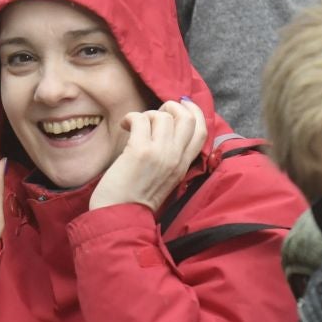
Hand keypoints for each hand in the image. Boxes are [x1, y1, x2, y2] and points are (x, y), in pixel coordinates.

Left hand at [88, 99, 207, 212]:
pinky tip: (124, 126)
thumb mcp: (165, 178)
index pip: (202, 130)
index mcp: (184, 166)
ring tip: (136, 126)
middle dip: (171, 107)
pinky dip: (131, 117)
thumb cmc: (135, 198)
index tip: (182, 104)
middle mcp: (176, 158)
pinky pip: (141, 119)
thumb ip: (171, 157)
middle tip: (155, 114)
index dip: (195, 111)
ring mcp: (160, 154)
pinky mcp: (140, 151)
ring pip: (163, 116)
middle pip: (187, 118)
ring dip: (148, 114)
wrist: (119, 217)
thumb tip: (168, 128)